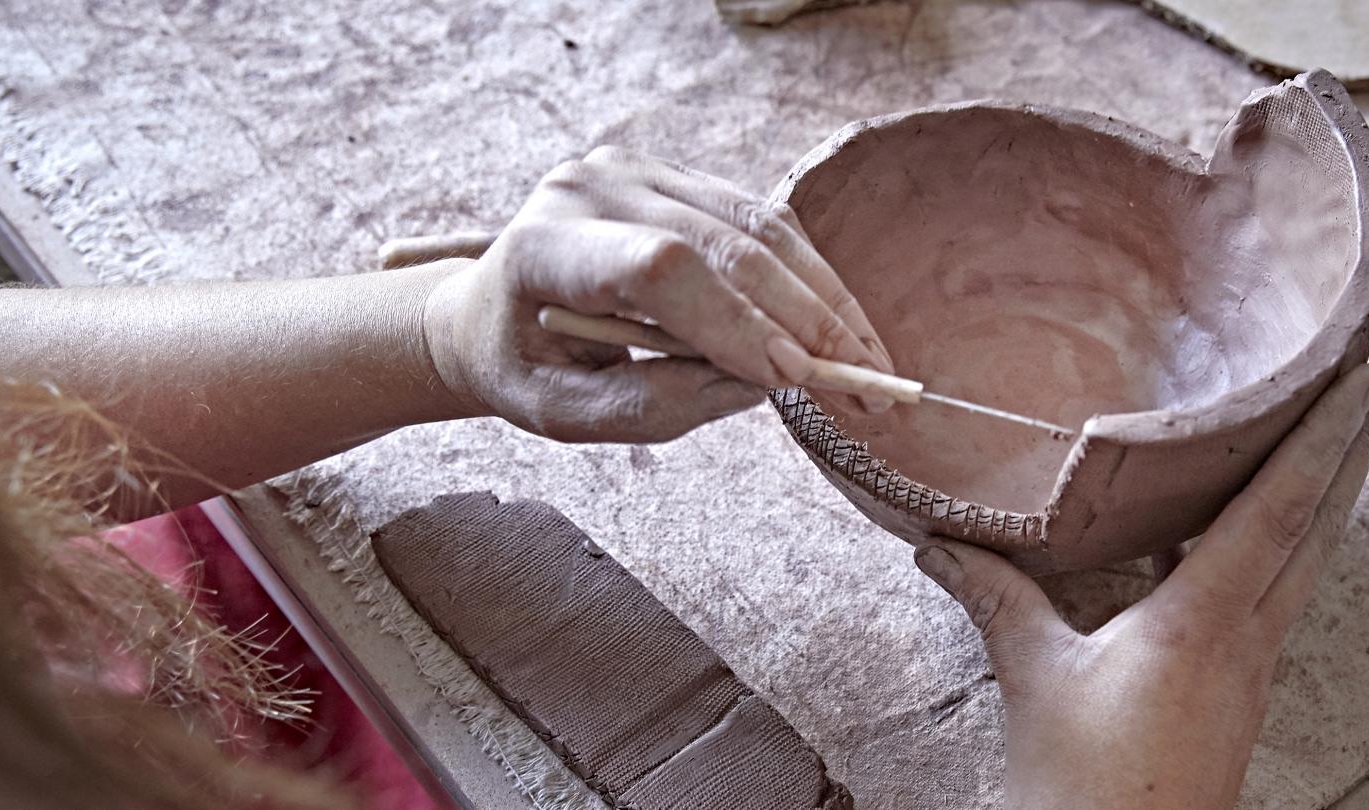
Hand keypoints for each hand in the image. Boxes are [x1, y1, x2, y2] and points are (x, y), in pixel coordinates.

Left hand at [419, 147, 893, 442]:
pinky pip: (765, 223)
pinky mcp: (683, 178)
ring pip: (762, 229)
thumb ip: (653, 404)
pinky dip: (812, 280)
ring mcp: (644, 171)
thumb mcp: (566, 413)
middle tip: (869, 389)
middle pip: (726, 246)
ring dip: (827, 302)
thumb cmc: (524, 366)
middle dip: (807, 323)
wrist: (493, 310)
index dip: (734, 319)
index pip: (659, 267)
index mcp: (547, 246)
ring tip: (874, 366)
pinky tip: (846, 330)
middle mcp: (597, 188)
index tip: (793, 379)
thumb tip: (760, 384)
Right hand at [914, 357, 1368, 807]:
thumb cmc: (1086, 791)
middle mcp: (1249, 639)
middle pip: (1321, 524)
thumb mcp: (1035, 680)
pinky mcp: (1237, 695)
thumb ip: (997, 598)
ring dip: (1328, 495)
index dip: (1326, 433)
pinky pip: (1274, 597)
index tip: (1363, 376)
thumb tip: (939, 541)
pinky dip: (1279, 546)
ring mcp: (1251, 669)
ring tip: (1337, 438)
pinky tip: (1246, 535)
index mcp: (1207, 620)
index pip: (1283, 506)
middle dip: (1353, 449)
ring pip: (1306, 562)